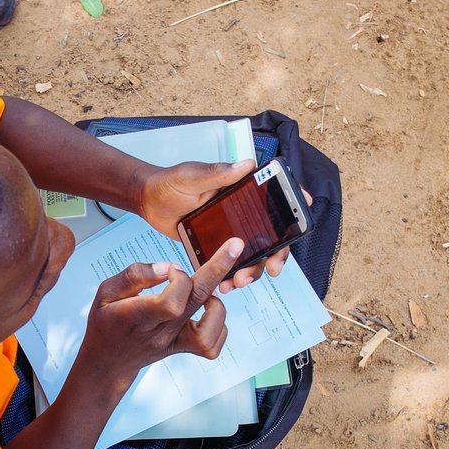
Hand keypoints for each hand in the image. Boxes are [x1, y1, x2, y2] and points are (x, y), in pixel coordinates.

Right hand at [77, 237, 242, 384]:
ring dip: (216, 305)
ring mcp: (173, 344)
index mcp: (135, 316)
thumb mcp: (105, 292)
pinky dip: (217, 324)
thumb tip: (170, 267)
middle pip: (196, 302)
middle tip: (234, 246)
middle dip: (218, 269)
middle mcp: (158, 332)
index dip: (178, 280)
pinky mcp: (182, 350)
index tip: (172, 270)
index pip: (170, 303)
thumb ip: (135, 275)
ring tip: (205, 293)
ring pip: (209, 331)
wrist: (108, 361)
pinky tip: (206, 311)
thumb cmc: (107, 321)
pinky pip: (211, 344)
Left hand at [139, 158, 312, 293]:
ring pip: (253, 255)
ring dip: (253, 270)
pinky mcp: (215, 247)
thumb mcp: (193, 175)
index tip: (300, 224)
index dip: (294, 209)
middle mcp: (242, 212)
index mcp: (243, 191)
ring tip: (240, 281)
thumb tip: (247, 164)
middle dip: (276, 255)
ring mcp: (230, 231)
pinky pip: (230, 264)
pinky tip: (225, 284)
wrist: (147, 201)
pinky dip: (232, 276)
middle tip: (271, 269)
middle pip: (271, 236)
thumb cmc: (170, 182)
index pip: (276, 200)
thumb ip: (217, 173)